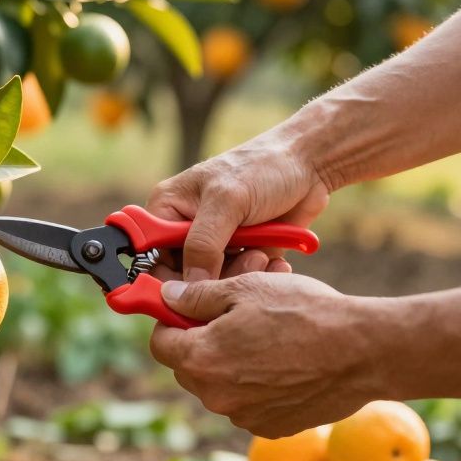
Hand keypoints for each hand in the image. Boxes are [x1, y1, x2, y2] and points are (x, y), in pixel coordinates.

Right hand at [147, 132, 328, 280]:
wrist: (309, 165)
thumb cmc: (263, 168)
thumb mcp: (228, 201)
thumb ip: (203, 244)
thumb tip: (189, 285)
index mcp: (168, 209)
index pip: (152, 257)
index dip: (166, 280)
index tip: (189, 295)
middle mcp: (185, 229)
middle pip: (184, 277)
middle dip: (213, 278)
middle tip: (243, 260)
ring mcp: (214, 244)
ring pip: (214, 284)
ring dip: (239, 275)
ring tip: (260, 255)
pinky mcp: (240, 255)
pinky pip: (239, 281)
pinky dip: (256, 276)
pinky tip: (272, 261)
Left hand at [149, 273, 390, 436]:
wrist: (364, 352)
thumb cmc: (305, 314)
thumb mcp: (245, 289)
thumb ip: (196, 296)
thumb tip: (167, 299)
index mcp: (200, 360)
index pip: (161, 343)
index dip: (172, 322)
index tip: (191, 308)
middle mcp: (215, 396)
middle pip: (189, 366)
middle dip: (204, 340)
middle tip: (237, 314)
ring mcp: (243, 416)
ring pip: (220, 385)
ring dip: (232, 361)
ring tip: (268, 333)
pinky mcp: (270, 427)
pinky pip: (249, 403)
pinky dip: (257, 384)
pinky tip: (286, 360)